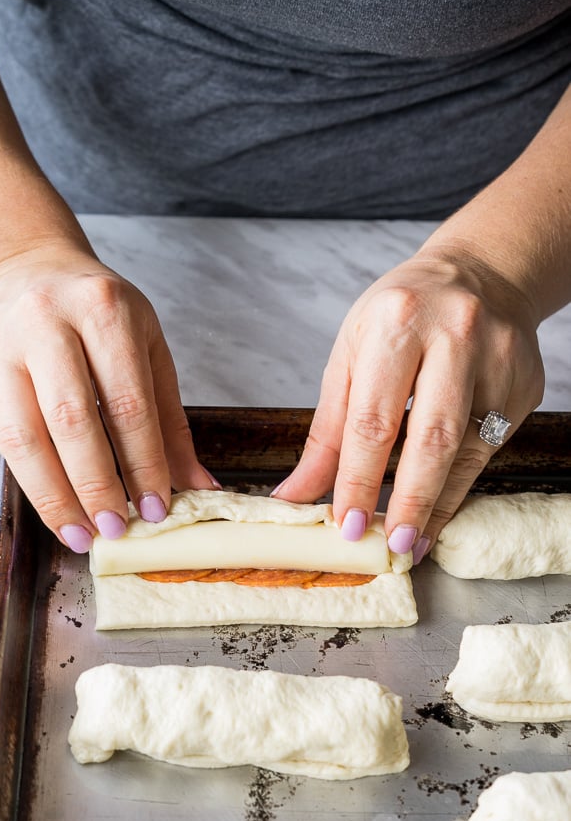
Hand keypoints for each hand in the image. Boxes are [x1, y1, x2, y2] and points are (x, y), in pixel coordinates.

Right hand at [0, 241, 216, 550]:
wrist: (25, 271)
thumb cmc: (97, 315)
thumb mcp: (147, 348)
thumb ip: (169, 419)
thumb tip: (198, 486)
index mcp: (102, 310)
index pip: (127, 400)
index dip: (143, 461)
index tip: (157, 507)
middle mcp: (45, 323)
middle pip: (72, 419)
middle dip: (97, 484)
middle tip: (117, 528)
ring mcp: (2, 349)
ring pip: (26, 436)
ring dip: (57, 496)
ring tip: (83, 534)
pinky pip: (3, 442)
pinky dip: (32, 484)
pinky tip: (58, 511)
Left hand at [273, 247, 544, 561]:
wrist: (479, 275)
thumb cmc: (401, 316)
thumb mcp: (351, 355)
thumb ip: (326, 430)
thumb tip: (297, 494)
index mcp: (397, 323)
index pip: (374, 418)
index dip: (360, 479)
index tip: (346, 522)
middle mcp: (454, 336)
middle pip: (431, 438)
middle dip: (409, 500)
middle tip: (391, 545)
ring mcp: (498, 360)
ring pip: (466, 450)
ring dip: (436, 503)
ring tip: (413, 539)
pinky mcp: (524, 385)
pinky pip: (487, 449)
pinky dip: (459, 485)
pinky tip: (437, 507)